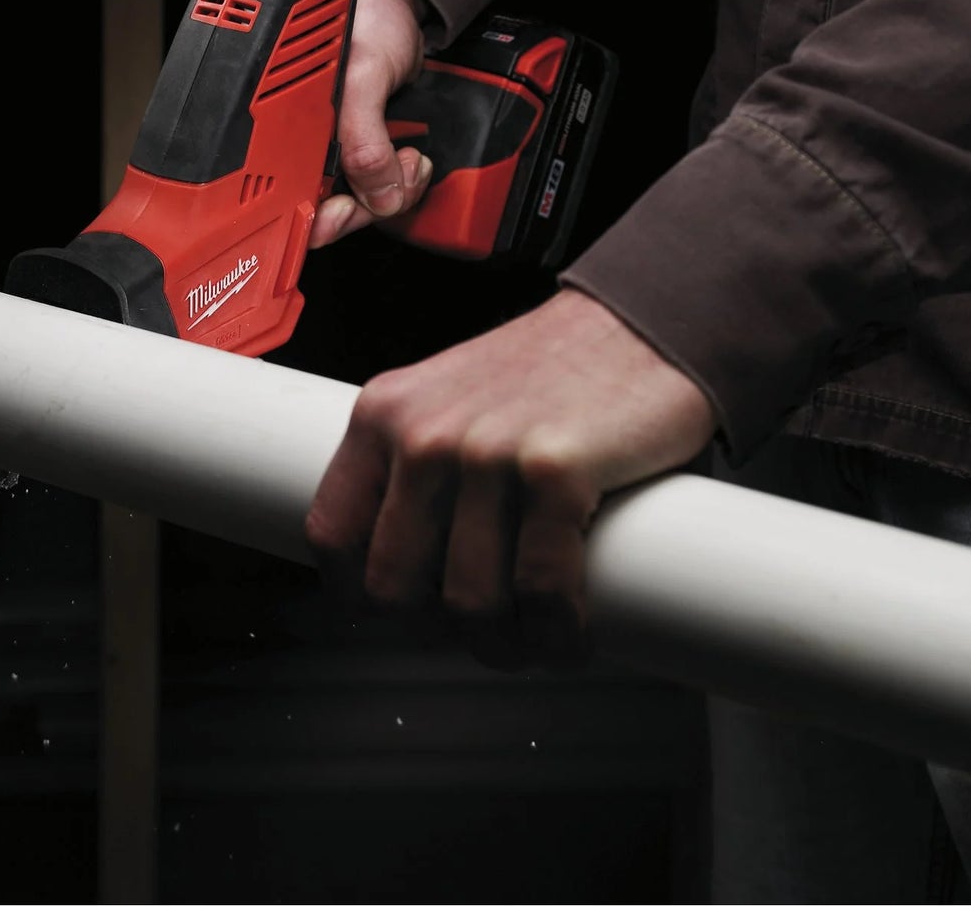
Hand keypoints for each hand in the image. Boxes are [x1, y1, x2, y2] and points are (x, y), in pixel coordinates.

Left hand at [304, 288, 715, 668]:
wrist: (639, 324)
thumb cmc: (551, 372)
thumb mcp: (450, 401)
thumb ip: (418, 466)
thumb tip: (408, 567)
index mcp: (385, 416)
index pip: (330, 534)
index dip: (359, 594)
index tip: (395, 615)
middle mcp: (424, 433)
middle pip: (394, 585)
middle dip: (436, 631)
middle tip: (476, 633)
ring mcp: (487, 452)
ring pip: (468, 601)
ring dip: (504, 645)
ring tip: (530, 639)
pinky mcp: (556, 470)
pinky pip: (541, 589)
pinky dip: (557, 631)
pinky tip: (569, 632)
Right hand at [310, 0, 431, 247]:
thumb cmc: (363, 17)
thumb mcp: (363, 77)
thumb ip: (365, 141)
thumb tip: (375, 196)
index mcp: (282, 133)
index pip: (286, 205)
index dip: (315, 221)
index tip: (347, 214)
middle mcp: (303, 146)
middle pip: (325, 212)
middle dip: (368, 205)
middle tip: (395, 176)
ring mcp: (335, 149)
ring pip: (360, 201)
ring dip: (392, 190)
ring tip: (410, 158)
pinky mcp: (366, 147)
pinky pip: (382, 185)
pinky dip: (402, 179)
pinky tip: (412, 158)